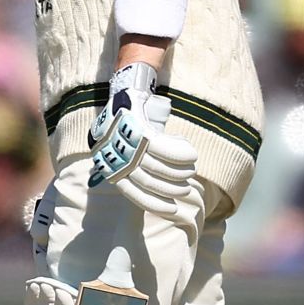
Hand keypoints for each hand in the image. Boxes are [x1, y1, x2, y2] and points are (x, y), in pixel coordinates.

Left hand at [88, 63, 198, 227]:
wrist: (125, 94)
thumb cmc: (129, 129)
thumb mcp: (128, 152)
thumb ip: (139, 171)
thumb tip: (162, 192)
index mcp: (111, 168)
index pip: (135, 194)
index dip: (155, 205)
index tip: (173, 210)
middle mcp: (115, 157)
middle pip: (149, 181)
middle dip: (172, 188)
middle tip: (187, 187)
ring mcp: (125, 143)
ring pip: (158, 166)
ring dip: (180, 172)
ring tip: (190, 171)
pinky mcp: (137, 128)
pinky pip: (163, 148)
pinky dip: (180, 154)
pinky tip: (192, 155)